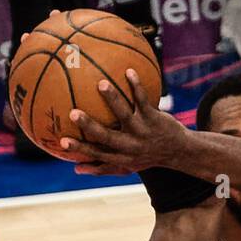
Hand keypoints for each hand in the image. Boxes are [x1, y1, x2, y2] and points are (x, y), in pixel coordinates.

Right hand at [60, 70, 190, 175]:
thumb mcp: (127, 166)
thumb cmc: (146, 156)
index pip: (97, 154)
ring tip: (101, 83)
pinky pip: (143, 99)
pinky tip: (128, 71)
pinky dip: (136, 85)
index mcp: (121, 158)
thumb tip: (75, 169)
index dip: (80, 149)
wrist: (179, 152)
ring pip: (125, 114)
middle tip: (73, 113)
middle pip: (107, 137)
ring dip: (113, 99)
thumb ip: (102, 167)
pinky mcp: (154, 118)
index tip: (62, 142)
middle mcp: (130, 147)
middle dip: (90, 126)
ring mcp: (142, 131)